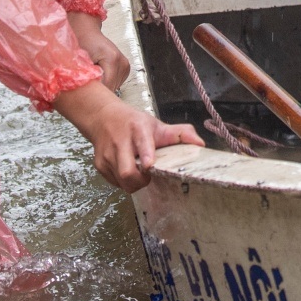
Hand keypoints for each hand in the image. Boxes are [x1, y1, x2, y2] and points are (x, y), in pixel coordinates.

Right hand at [54, 81, 203, 191]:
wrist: (103, 117)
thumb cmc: (134, 124)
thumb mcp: (157, 125)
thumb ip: (181, 134)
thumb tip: (201, 144)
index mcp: (138, 129)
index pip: (142, 142)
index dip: (146, 154)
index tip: (149, 165)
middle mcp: (120, 141)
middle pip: (127, 171)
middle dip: (140, 181)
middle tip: (148, 175)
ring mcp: (107, 154)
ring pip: (121, 181)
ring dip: (133, 183)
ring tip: (139, 171)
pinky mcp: (99, 165)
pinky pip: (115, 183)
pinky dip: (124, 182)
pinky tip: (128, 170)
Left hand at [66, 10, 129, 90]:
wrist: (87, 32)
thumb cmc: (81, 42)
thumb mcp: (79, 61)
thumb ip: (85, 78)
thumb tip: (88, 96)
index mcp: (112, 59)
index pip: (106, 87)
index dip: (94, 94)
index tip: (84, 96)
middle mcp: (122, 62)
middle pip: (111, 88)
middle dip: (98, 90)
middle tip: (85, 85)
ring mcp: (126, 65)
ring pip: (113, 87)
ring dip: (102, 87)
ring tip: (92, 77)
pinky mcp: (126, 68)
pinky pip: (115, 83)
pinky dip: (106, 82)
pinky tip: (99, 75)